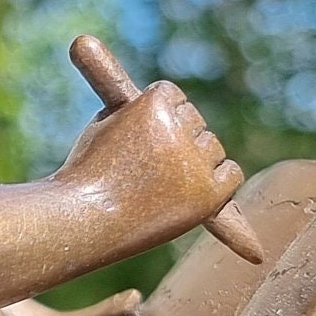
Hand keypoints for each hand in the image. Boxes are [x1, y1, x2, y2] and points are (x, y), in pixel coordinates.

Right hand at [58, 81, 242, 250]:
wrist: (83, 220)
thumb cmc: (87, 173)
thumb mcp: (104, 126)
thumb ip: (137, 112)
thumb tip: (168, 107)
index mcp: (153, 104)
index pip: (173, 96)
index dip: (160, 116)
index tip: (144, 137)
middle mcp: (179, 128)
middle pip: (195, 121)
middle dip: (178, 138)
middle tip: (150, 165)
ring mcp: (195, 162)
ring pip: (213, 148)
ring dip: (197, 160)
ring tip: (162, 183)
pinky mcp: (209, 195)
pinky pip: (231, 174)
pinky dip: (220, 180)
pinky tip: (197, 190)